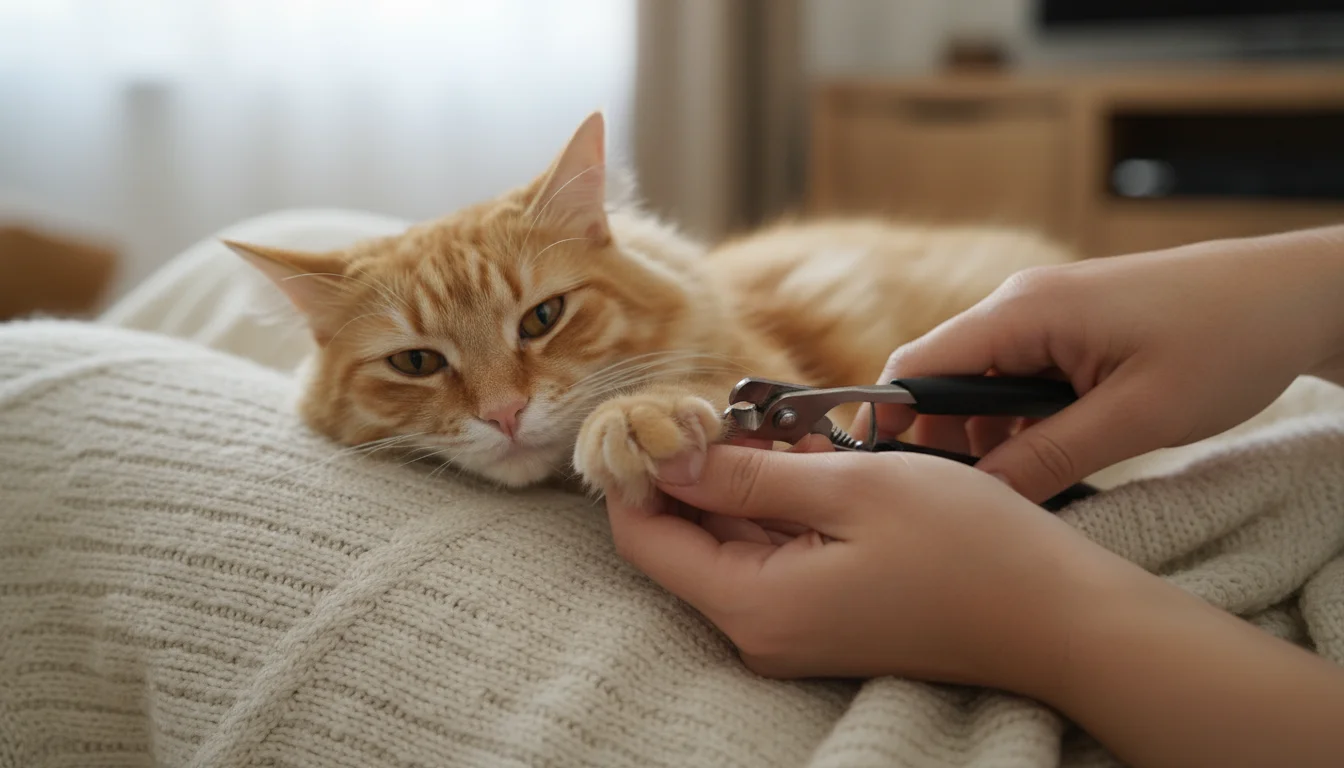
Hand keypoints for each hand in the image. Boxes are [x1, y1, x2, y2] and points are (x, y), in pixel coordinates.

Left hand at [608, 439, 1343, 767]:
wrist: (1058, 618)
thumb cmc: (968, 548)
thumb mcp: (852, 488)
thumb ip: (748, 479)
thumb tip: (667, 459)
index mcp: (754, 604)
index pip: (644, 537)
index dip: (637, 470)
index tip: (657, 411)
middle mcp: (759, 628)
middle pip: (684, 539)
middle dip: (696, 466)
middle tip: (731, 404)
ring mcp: (791, 627)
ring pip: (731, 541)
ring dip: (743, 480)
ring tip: (782, 425)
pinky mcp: (822, 616)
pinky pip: (774, 553)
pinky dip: (779, 504)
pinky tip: (812, 458)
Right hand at [854, 226, 1343, 503]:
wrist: (1296, 294)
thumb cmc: (1225, 342)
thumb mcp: (1135, 418)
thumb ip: (1047, 458)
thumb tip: (979, 498)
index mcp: (1022, 312)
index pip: (916, 367)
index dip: (890, 423)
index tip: (889, 481)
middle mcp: (1020, 303)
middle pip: (942, 377)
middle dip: (945, 438)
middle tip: (973, 497)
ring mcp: (1045, 311)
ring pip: (981, 381)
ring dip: (989, 432)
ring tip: (1030, 479)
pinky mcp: (1069, 324)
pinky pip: (1018, 374)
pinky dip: (1022, 416)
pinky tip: (1055, 450)